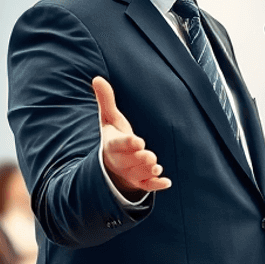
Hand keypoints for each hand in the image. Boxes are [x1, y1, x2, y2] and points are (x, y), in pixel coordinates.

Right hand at [93, 76, 171, 196]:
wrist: (111, 164)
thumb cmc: (113, 137)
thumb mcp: (109, 119)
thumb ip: (106, 101)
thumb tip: (97, 78)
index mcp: (112, 145)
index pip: (119, 145)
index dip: (128, 144)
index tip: (139, 141)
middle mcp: (120, 161)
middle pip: (129, 162)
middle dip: (139, 160)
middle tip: (150, 156)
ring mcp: (129, 173)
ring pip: (138, 174)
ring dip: (148, 172)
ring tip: (157, 167)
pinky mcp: (139, 181)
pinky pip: (147, 185)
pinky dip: (156, 185)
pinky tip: (167, 182)